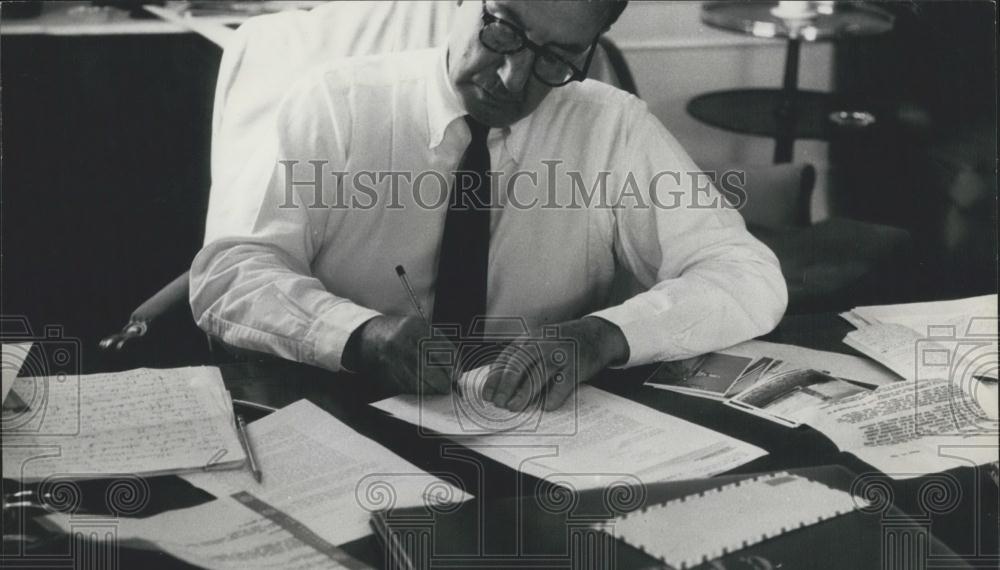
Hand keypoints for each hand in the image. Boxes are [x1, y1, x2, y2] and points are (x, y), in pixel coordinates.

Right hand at [343, 315, 453, 394]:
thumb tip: (456, 368)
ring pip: (418, 377)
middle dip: (443, 380)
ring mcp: (392, 355)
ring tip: (440, 389)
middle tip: (450, 386)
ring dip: (432, 387)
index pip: (440, 349)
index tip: (456, 374)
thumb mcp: (421, 330)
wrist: (370, 335)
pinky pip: (406, 383)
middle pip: (429, 366)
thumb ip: (439, 345)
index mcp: (415, 326)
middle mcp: (402, 340)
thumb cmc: (402, 333)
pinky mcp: (386, 369)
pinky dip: (419, 389)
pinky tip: (426, 389)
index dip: (452, 365)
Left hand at [482, 317, 628, 411]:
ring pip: (538, 374)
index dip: (495, 378)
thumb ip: (521, 358)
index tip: (488, 394)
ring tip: (514, 406)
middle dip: (506, 386)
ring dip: (524, 393)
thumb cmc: (562, 343)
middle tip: (499, 403)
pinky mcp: (577, 366)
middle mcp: (543, 344)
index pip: (507, 358)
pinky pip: (562, 384)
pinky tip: (545, 406)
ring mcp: (560, 354)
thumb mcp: (539, 342)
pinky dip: (552, 397)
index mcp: (530, 339)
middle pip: (519, 365)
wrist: (596, 334)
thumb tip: (499, 384)